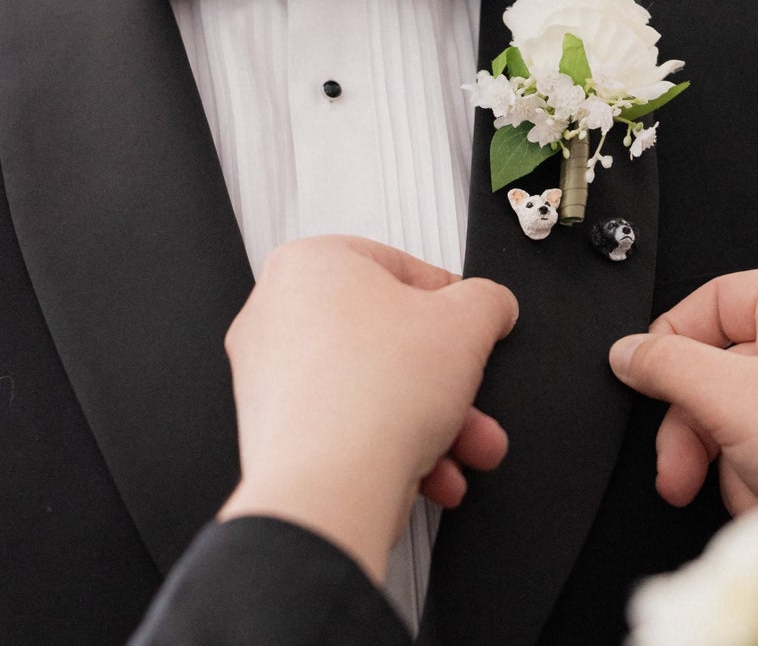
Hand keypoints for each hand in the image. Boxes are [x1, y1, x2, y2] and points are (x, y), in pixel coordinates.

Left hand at [218, 236, 517, 583]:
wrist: (327, 492)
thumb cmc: (373, 395)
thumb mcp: (466, 322)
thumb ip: (487, 300)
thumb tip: (490, 306)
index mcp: (311, 264)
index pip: (398, 267)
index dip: (449, 301)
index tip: (471, 323)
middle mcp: (277, 314)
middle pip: (389, 338)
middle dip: (446, 379)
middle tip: (473, 394)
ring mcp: (268, 378)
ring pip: (373, 388)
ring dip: (432, 420)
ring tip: (468, 446)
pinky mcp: (271, 434)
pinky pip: (347, 427)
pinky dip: (392, 446)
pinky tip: (434, 472)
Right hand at [609, 268, 757, 588]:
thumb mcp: (737, 401)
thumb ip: (670, 367)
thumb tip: (626, 351)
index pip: (711, 301)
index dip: (670, 344)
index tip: (642, 383)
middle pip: (718, 365)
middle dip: (695, 427)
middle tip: (677, 471)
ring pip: (737, 415)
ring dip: (730, 462)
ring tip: (755, 491)